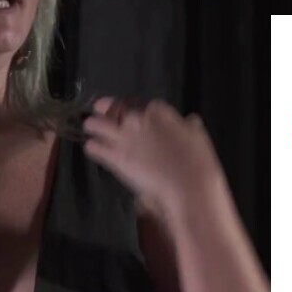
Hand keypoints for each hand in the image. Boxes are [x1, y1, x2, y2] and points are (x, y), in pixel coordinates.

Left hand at [82, 96, 225, 217]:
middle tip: (102, 116)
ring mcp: (123, 138)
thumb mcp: (198, 137)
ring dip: (92, 127)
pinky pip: (93, 148)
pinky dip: (92, 149)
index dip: (134, 112)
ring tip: (92, 131)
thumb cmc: (198, 163)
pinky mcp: (114, 157)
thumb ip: (190, 126)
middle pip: (108, 107)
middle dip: (105, 112)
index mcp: (158, 111)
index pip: (137, 103)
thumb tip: (189, 121)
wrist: (188, 188)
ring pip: (94, 124)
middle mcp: (136, 119)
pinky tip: (94, 150)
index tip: (135, 119)